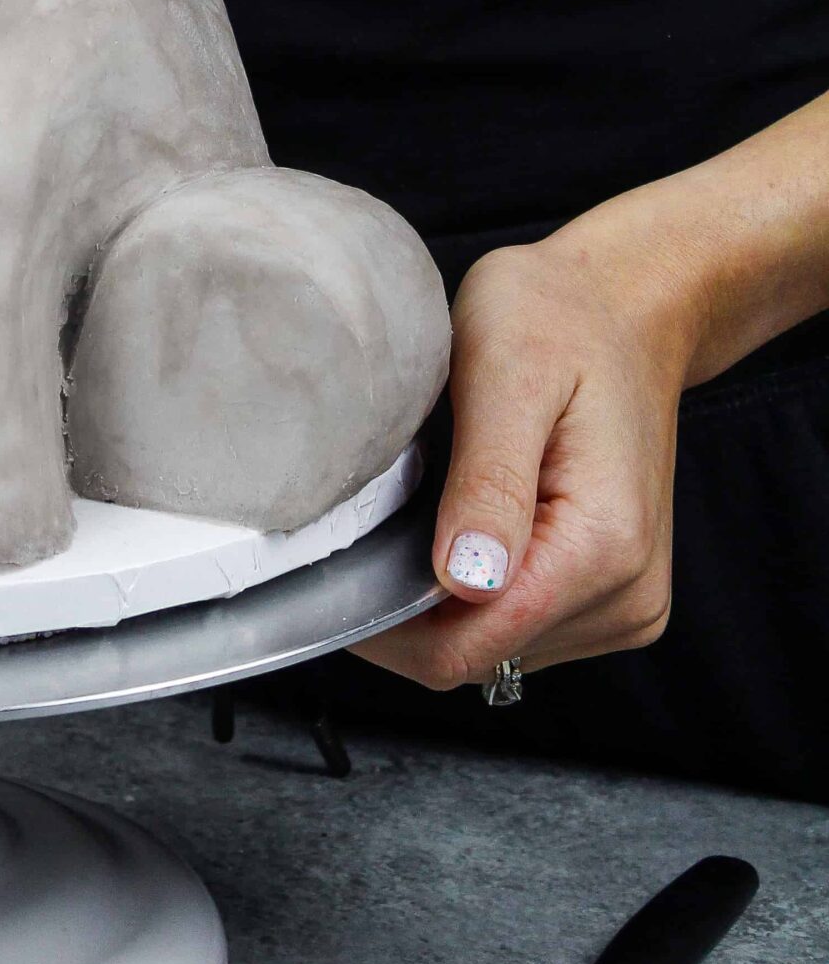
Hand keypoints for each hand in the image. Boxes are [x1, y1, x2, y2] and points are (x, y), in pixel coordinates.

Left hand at [353, 209, 706, 690]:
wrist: (625, 307)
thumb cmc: (561, 319)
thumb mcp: (509, 372)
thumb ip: (489, 481)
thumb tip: (462, 580)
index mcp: (604, 548)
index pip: (465, 650)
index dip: (384, 624)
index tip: (337, 562)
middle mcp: (626, 595)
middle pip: (473, 657)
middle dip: (410, 603)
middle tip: (381, 511)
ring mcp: (623, 604)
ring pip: (490, 649)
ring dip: (441, 597)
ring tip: (434, 504)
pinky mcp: (609, 598)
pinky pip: (515, 627)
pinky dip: (471, 589)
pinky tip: (462, 522)